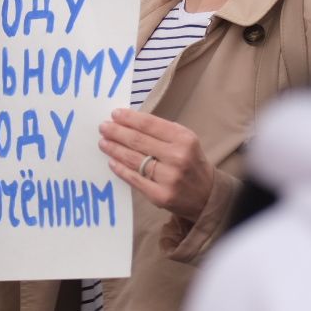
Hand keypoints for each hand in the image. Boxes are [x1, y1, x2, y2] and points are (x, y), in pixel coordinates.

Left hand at [99, 108, 213, 222]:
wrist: (207, 195)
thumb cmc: (191, 162)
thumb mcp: (184, 141)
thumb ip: (161, 132)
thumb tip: (129, 122)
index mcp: (184, 138)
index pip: (150, 124)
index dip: (129, 118)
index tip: (115, 114)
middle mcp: (177, 157)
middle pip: (138, 141)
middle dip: (117, 132)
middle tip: (103, 127)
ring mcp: (169, 178)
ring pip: (134, 159)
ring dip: (115, 149)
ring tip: (103, 142)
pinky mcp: (160, 196)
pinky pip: (134, 179)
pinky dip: (120, 169)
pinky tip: (112, 161)